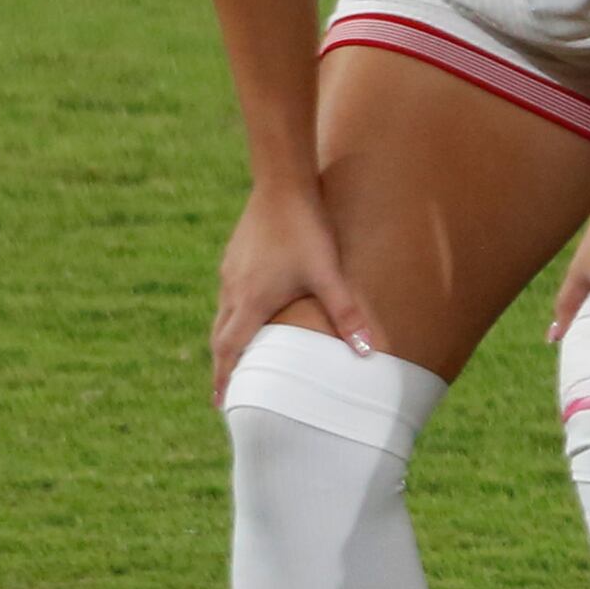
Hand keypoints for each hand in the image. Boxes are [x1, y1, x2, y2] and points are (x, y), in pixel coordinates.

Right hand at [208, 182, 378, 386]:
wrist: (282, 185)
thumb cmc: (307, 232)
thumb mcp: (329, 275)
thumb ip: (348, 314)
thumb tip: (368, 352)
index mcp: (251, 302)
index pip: (231, 350)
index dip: (225, 378)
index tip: (221, 403)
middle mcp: (233, 290)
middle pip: (220, 337)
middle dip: (224, 365)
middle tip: (228, 389)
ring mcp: (230, 271)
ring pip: (223, 314)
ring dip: (228, 338)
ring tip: (239, 354)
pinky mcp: (235, 255)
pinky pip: (229, 293)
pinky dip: (233, 312)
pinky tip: (249, 309)